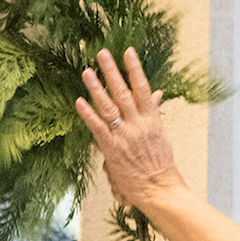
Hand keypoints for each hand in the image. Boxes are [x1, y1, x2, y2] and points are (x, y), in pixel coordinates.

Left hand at [75, 48, 179, 206]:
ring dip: (97, 87)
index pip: (143, 89)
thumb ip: (154, 112)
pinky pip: (98, 127)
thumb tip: (157, 93)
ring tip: (87, 71)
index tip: (127, 52)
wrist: (161, 188)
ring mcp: (125, 135)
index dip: (135, 69)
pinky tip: (79, 101)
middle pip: (124, 92)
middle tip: (102, 53)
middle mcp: (139, 124)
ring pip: (109, 106)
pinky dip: (88, 114)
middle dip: (112, 71)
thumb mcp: (160, 134)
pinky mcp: (113, 148)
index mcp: (152, 120)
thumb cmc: (161, 164)